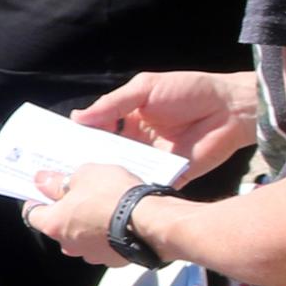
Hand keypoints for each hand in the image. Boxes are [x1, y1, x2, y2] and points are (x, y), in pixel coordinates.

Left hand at [24, 167, 141, 268]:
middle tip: (80, 192)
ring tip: (104, 203)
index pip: (33, 214)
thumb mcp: (83, 175)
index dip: (37, 200)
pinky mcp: (113, 259)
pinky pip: (104, 243)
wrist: (152, 221)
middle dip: (67, 210)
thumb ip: (59, 181)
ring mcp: (92, 254)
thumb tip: (42, 181)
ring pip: (82, 236)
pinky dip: (107, 233)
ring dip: (88, 223)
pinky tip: (119, 218)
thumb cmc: (114, 195)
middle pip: (59, 226)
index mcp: (55, 224)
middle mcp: (69, 244)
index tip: (43, 190)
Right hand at [73, 70, 258, 177]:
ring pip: (122, 172)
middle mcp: (137, 142)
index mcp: (129, 118)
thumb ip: (113, 104)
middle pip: (106, 154)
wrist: (229, 109)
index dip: (79, 137)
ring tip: (77, 186)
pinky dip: (131, 190)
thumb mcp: (145, 89)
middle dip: (86, 160)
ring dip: (106, 177)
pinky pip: (145, 185)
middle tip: (57, 170)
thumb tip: (77, 118)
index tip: (55, 146)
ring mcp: (152, 161)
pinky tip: (111, 196)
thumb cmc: (188, 91)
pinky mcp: (168, 177)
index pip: (98, 129)